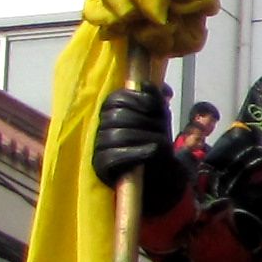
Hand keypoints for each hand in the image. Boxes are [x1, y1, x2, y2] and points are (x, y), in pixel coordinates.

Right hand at [91, 86, 189, 209]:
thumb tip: (153, 86)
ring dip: (144, 137)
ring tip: (162, 142)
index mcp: (111, 112)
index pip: (114, 99)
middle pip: (116, 117)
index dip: (133, 99)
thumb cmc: (156, 142)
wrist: (160, 176)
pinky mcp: (100, 166)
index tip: (153, 107)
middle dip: (143, 121)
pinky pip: (114, 157)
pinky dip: (136, 152)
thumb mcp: (159, 118)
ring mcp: (98, 147)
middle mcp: (101, 128)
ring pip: (117, 136)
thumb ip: (155, 100)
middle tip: (162, 128)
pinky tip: (152, 151)